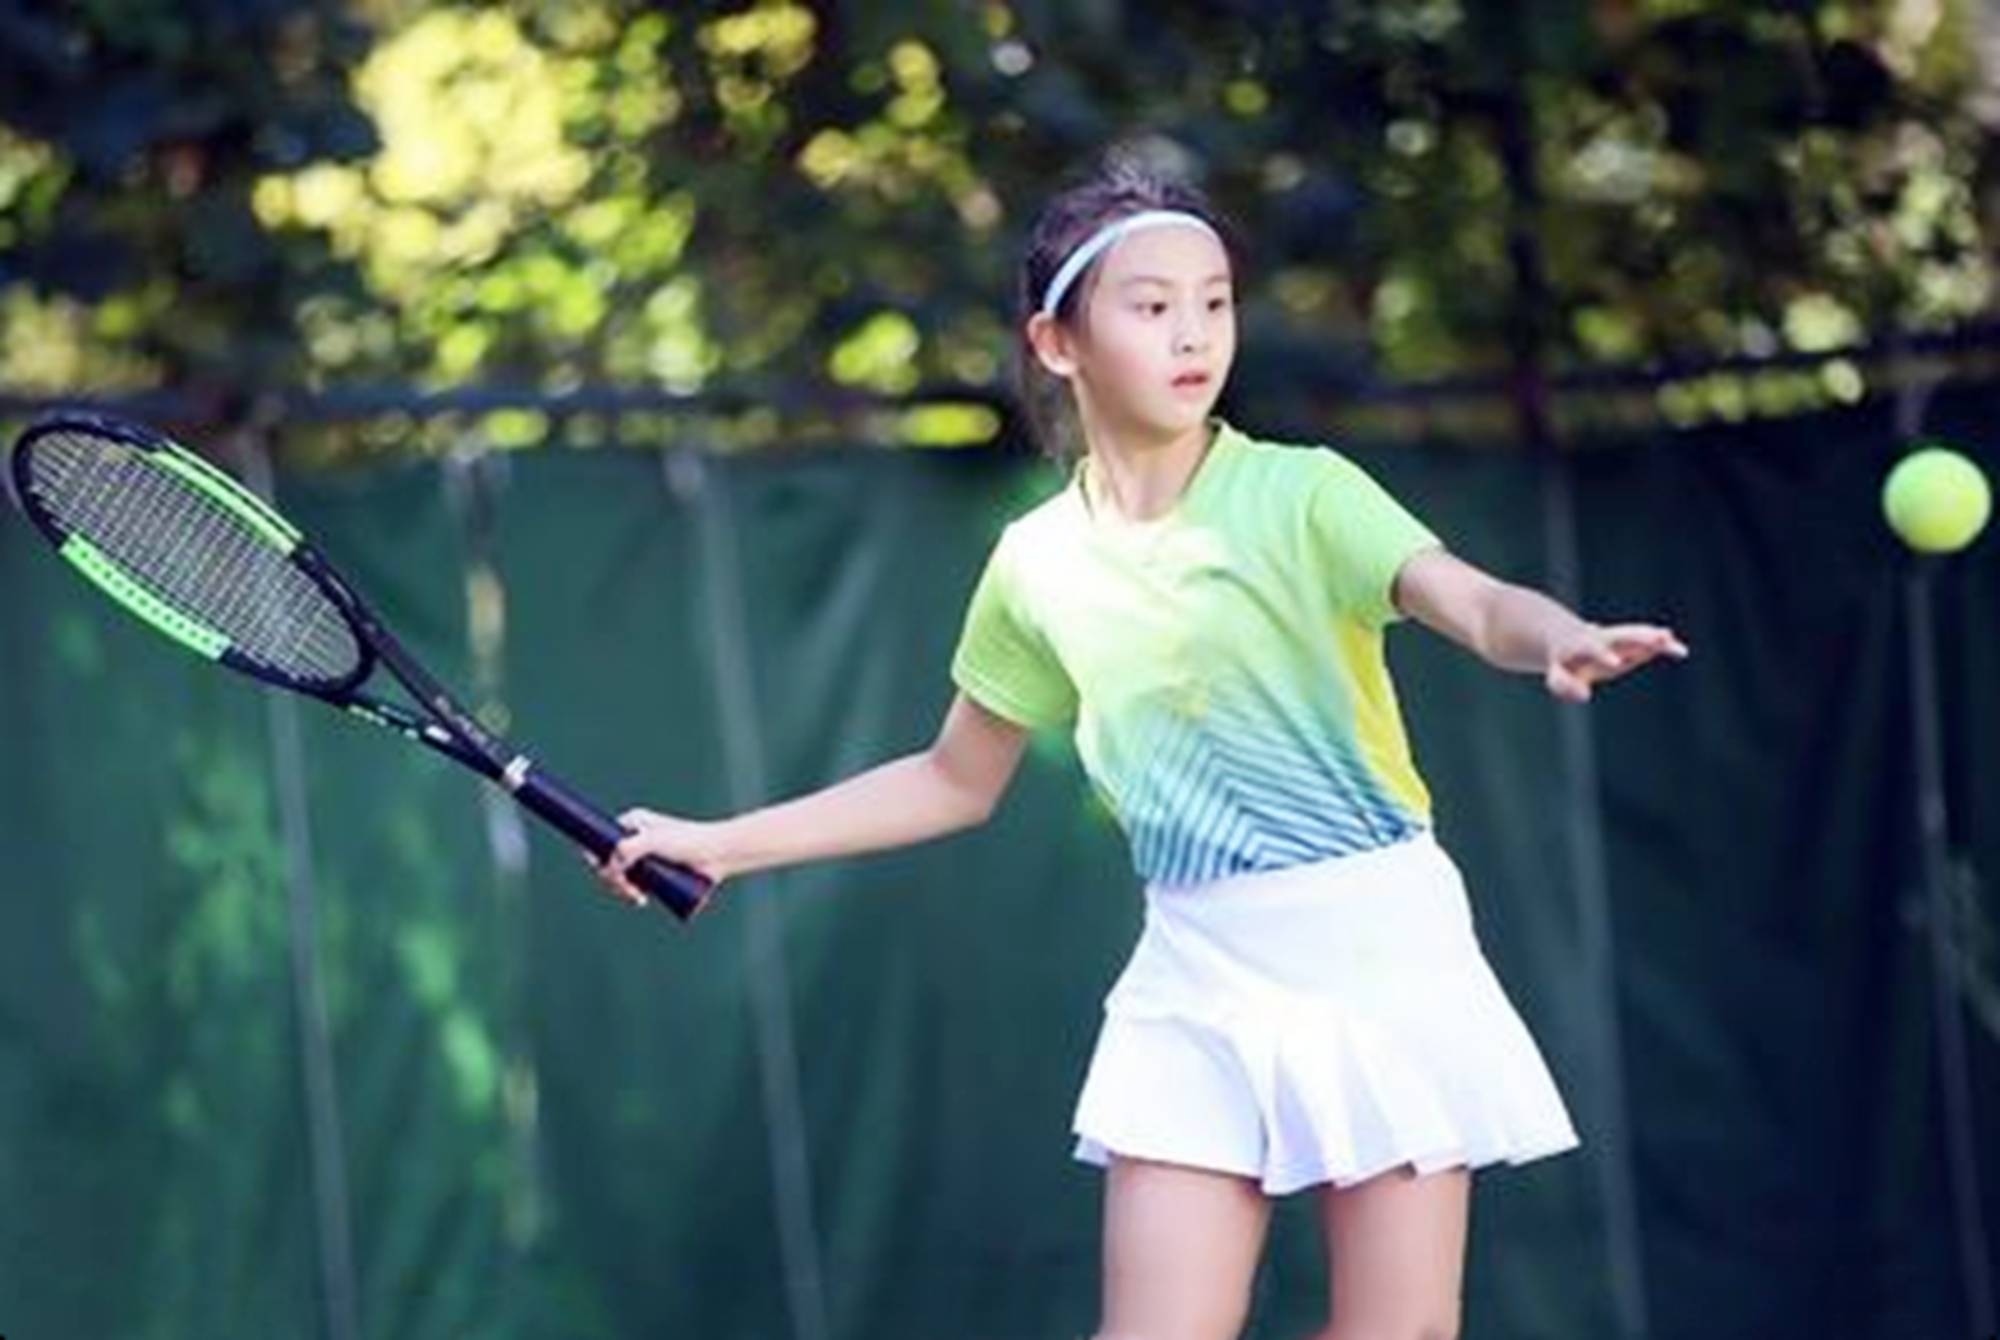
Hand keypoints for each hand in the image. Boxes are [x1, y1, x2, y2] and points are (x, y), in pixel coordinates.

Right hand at [587, 808, 732, 908]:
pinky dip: (635, 893)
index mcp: (633, 824)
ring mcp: (646, 857)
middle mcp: (636, 839)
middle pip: (611, 862)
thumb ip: (630, 849)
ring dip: (624, 889)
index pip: (602, 839)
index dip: (598, 856)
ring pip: (623, 877)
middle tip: (628, 889)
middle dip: (614, 879)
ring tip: (638, 897)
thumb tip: (610, 867)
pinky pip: (639, 885)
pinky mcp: (657, 873)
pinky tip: (641, 899)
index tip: (605, 872)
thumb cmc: (690, 841)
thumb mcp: (656, 841)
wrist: (719, 854)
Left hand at [1546, 623, 1688, 702]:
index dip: (1604, 656)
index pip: (1594, 649)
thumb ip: (1564, 686)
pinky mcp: (1630, 644)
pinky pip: (1648, 642)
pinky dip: (1662, 645)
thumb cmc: (1563, 664)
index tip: (1615, 663)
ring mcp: (1618, 639)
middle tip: (1659, 638)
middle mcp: (1603, 638)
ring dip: (1654, 638)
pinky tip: (1680, 650)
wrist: (1568, 639)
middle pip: (1622, 635)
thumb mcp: (1557, 677)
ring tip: (1673, 643)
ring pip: (1637, 635)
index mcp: (1583, 646)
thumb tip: (1585, 695)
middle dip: (1640, 637)